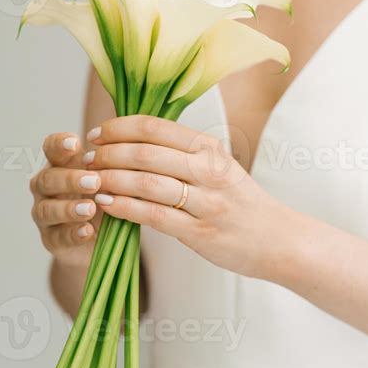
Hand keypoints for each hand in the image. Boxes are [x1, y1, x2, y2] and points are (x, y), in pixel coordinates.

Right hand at [30, 132, 102, 265]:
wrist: (102, 236)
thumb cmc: (106, 197)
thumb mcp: (111, 178)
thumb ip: (114, 166)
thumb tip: (133, 151)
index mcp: (59, 164)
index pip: (51, 148)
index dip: (59, 144)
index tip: (75, 142)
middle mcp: (46, 188)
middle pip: (47, 179)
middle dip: (70, 180)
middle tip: (94, 182)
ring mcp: (45, 214)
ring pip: (46, 209)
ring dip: (68, 208)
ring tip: (91, 208)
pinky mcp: (51, 240)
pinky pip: (58, 237)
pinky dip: (73, 234)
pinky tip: (88, 231)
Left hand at [83, 116, 284, 279]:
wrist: (279, 240)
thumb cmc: (241, 202)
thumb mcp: (219, 167)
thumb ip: (183, 153)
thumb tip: (134, 141)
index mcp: (210, 148)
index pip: (155, 127)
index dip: (119, 128)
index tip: (97, 134)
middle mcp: (209, 170)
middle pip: (146, 153)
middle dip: (109, 154)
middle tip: (88, 160)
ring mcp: (206, 202)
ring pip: (147, 183)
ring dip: (111, 180)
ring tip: (90, 181)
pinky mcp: (201, 233)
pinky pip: (153, 216)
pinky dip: (124, 208)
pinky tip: (106, 205)